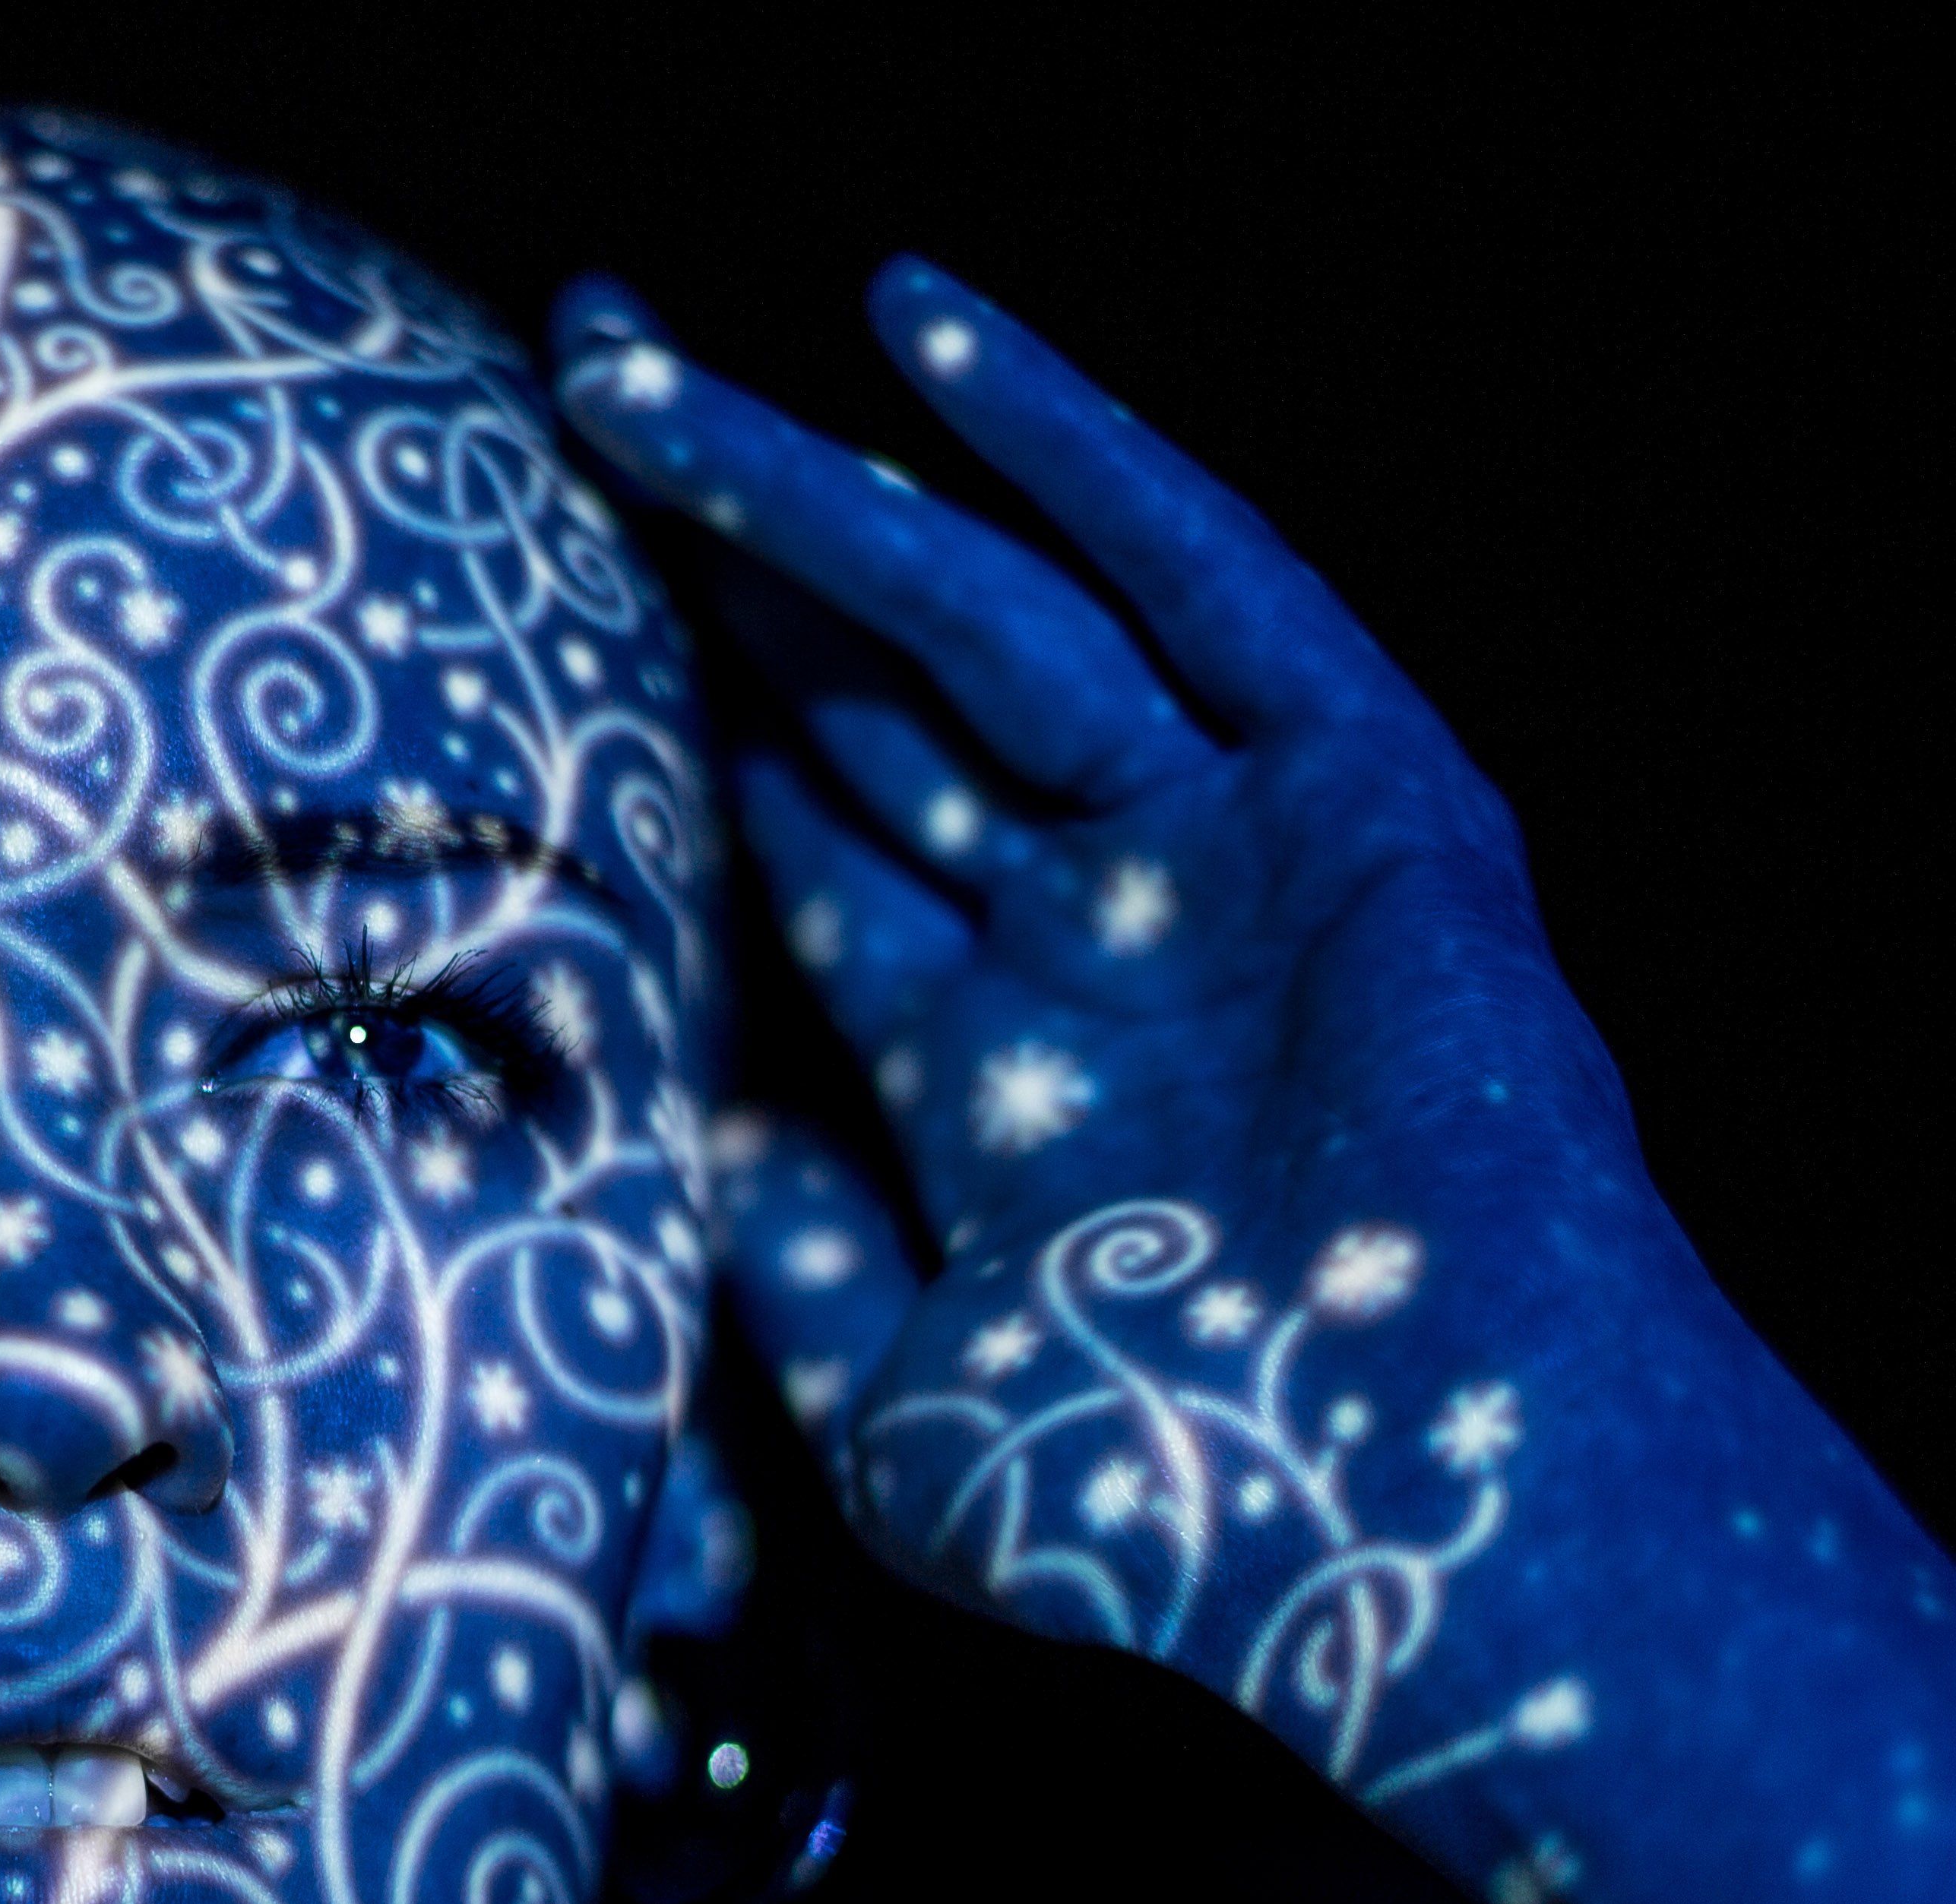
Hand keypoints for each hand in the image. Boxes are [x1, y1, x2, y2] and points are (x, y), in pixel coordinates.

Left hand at [558, 261, 1659, 1803]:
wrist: (1419, 1524)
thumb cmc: (1171, 1517)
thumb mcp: (901, 1415)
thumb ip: (788, 1272)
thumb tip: (690, 1128)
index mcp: (995, 1076)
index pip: (809, 843)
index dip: (681, 717)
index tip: (536, 593)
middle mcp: (1100, 939)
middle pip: (866, 697)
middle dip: (714, 549)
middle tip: (563, 384)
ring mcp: (1228, 857)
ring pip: (978, 613)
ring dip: (806, 480)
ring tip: (627, 348)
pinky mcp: (1358, 796)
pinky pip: (1195, 577)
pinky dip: (1070, 447)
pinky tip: (913, 327)